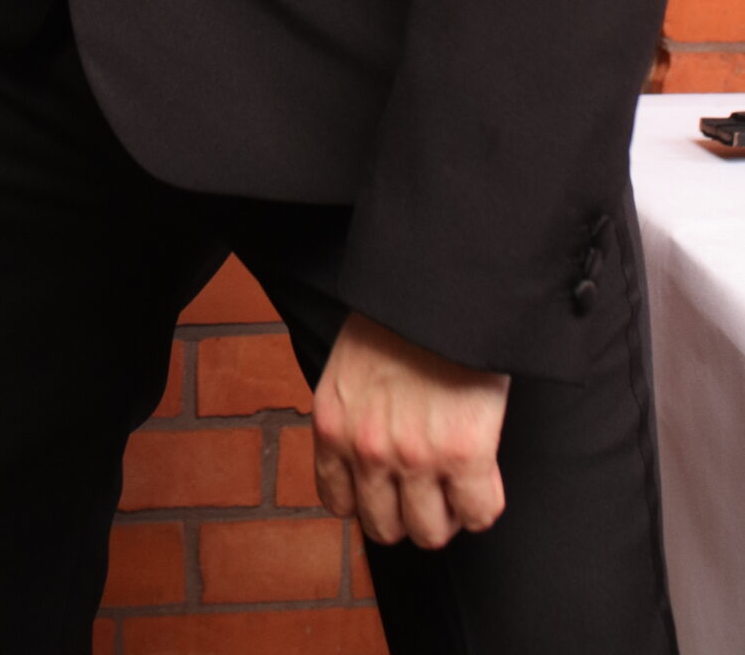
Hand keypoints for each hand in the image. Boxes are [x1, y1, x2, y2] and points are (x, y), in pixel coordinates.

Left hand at [312, 311, 508, 550]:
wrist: (439, 284)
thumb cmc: (399, 317)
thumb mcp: (351, 367)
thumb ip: (354, 414)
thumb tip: (370, 457)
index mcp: (332, 423)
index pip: (338, 501)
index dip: (370, 500)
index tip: (390, 487)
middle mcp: (367, 448)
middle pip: (385, 527)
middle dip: (409, 513)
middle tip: (430, 488)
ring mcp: (415, 456)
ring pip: (431, 532)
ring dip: (448, 514)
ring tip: (458, 483)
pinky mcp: (464, 454)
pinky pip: (478, 514)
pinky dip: (484, 503)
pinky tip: (484, 473)